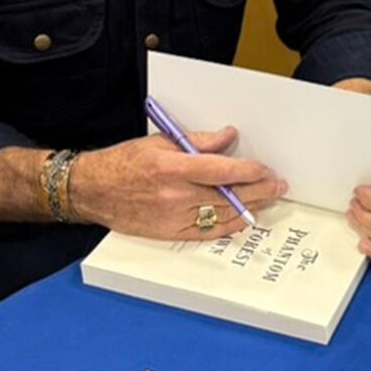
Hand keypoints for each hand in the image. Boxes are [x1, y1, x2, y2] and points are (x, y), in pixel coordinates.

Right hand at [72, 127, 285, 239]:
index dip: (247, 171)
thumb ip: (199, 141)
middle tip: (277, 185)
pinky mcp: (169, 233)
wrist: (93, 190)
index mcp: (172, 167)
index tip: (264, 169)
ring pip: (221, 215)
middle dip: (258, 190)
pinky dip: (227, 226)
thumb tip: (229, 137)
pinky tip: (243, 219)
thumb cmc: (125, 162)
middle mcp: (174, 195)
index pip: (220, 171)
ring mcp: (172, 217)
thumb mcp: (161, 141)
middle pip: (227, 195)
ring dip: (248, 208)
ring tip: (267, 199)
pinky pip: (206, 232)